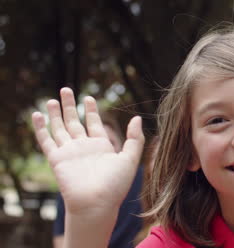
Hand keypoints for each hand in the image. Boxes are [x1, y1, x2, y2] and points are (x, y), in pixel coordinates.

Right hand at [32, 88, 144, 214]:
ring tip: (51, 99)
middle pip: (74, 122)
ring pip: (60, 128)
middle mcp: (84, 147)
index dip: (91, 110)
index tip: (88, 98)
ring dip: (55, 113)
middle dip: (70, 106)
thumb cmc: (115, 185)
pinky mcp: (57, 158)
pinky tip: (37, 115)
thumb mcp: (130, 158)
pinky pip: (46, 140)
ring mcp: (70, 152)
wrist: (97, 203)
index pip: (94, 123)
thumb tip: (137, 117)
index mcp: (101, 146)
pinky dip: (41, 128)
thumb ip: (134, 138)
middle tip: (66, 89)